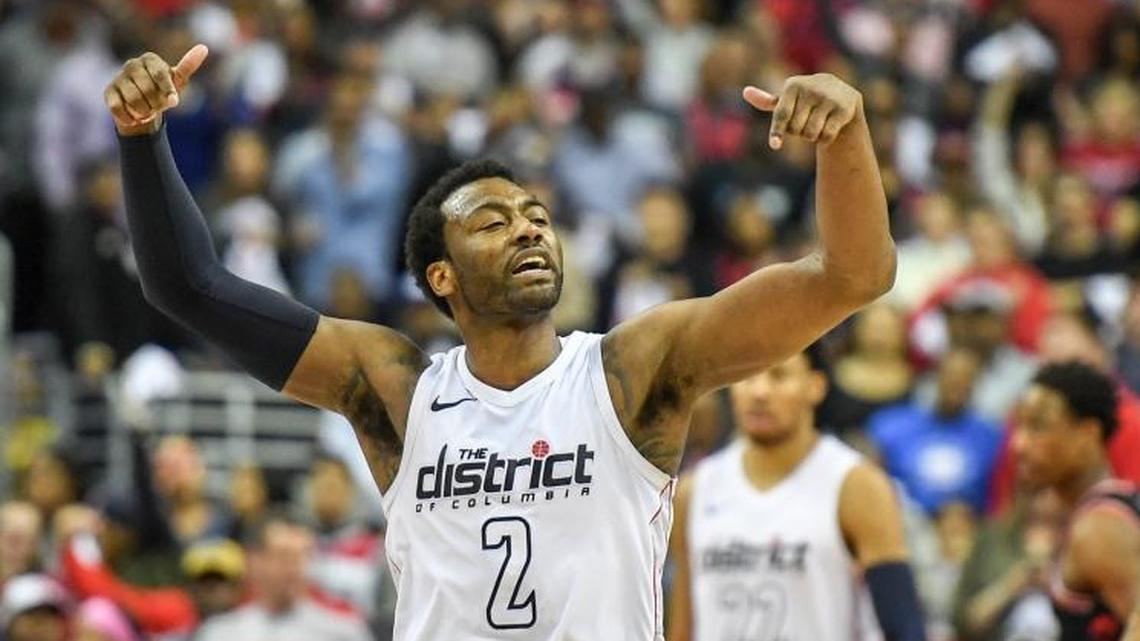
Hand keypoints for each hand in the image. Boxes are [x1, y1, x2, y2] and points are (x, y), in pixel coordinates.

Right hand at [104, 44, 208, 136]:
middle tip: (157, 106)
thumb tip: (203, 48)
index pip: (160, 75)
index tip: (173, 102)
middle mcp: (132, 64)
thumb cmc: (163, 91)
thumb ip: (188, 66)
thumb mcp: (178, 80)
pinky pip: (118, 108)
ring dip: (144, 113)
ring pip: (134, 101)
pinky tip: (134, 117)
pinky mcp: (108, 92)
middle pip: (147, 90)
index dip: (168, 91)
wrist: (144, 108)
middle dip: (156, 105)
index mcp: (150, 59)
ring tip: (146, 110)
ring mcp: (118, 77)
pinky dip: (130, 118)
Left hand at [742, 74, 862, 149]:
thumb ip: (766, 101)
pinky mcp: (844, 109)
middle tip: (805, 121)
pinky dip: (825, 139)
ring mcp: (828, 98)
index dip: (777, 132)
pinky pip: (826, 136)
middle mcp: (811, 88)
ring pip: (811, 134)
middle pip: (796, 129)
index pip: (781, 116)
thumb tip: (745, 92)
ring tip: (817, 123)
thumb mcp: (787, 99)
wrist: (840, 92)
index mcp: (793, 85)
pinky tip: (828, 127)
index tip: (775, 145)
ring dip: (811, 136)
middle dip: (798, 132)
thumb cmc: (805, 99)